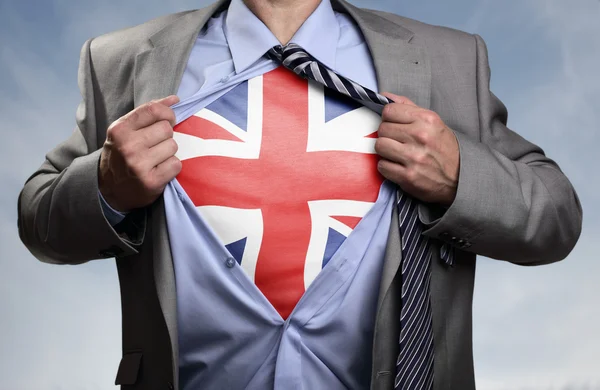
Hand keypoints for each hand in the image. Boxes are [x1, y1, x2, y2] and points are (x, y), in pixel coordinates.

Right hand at [98, 95, 181, 212]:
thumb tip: (174, 99)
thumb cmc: (122, 155)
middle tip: (155, 145)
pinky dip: (171, 167)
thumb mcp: (126, 131)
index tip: (168, 119)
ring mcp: (139, 165)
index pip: (153, 110)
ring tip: (155, 159)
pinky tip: (159, 170)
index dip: (167, 113)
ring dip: (168, 152)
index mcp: (120, 129)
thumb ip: (148, 113)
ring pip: (173, 146)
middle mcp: (127, 146)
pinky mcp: (151, 181)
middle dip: (166, 136)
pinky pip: (176, 164)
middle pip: (166, 129)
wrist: (110, 189)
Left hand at [375, 92, 459, 205]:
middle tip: (397, 141)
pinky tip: (398, 166)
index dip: (388, 118)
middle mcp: (420, 136)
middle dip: (387, 135)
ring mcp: (414, 157)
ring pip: (380, 146)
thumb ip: (408, 107)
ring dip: (385, 151)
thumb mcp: (433, 122)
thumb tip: (385, 96)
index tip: (394, 125)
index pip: (389, 110)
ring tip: (396, 153)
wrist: (461, 177)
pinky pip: (382, 166)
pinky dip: (387, 167)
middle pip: (382, 129)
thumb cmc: (444, 148)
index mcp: (426, 119)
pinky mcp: (408, 176)